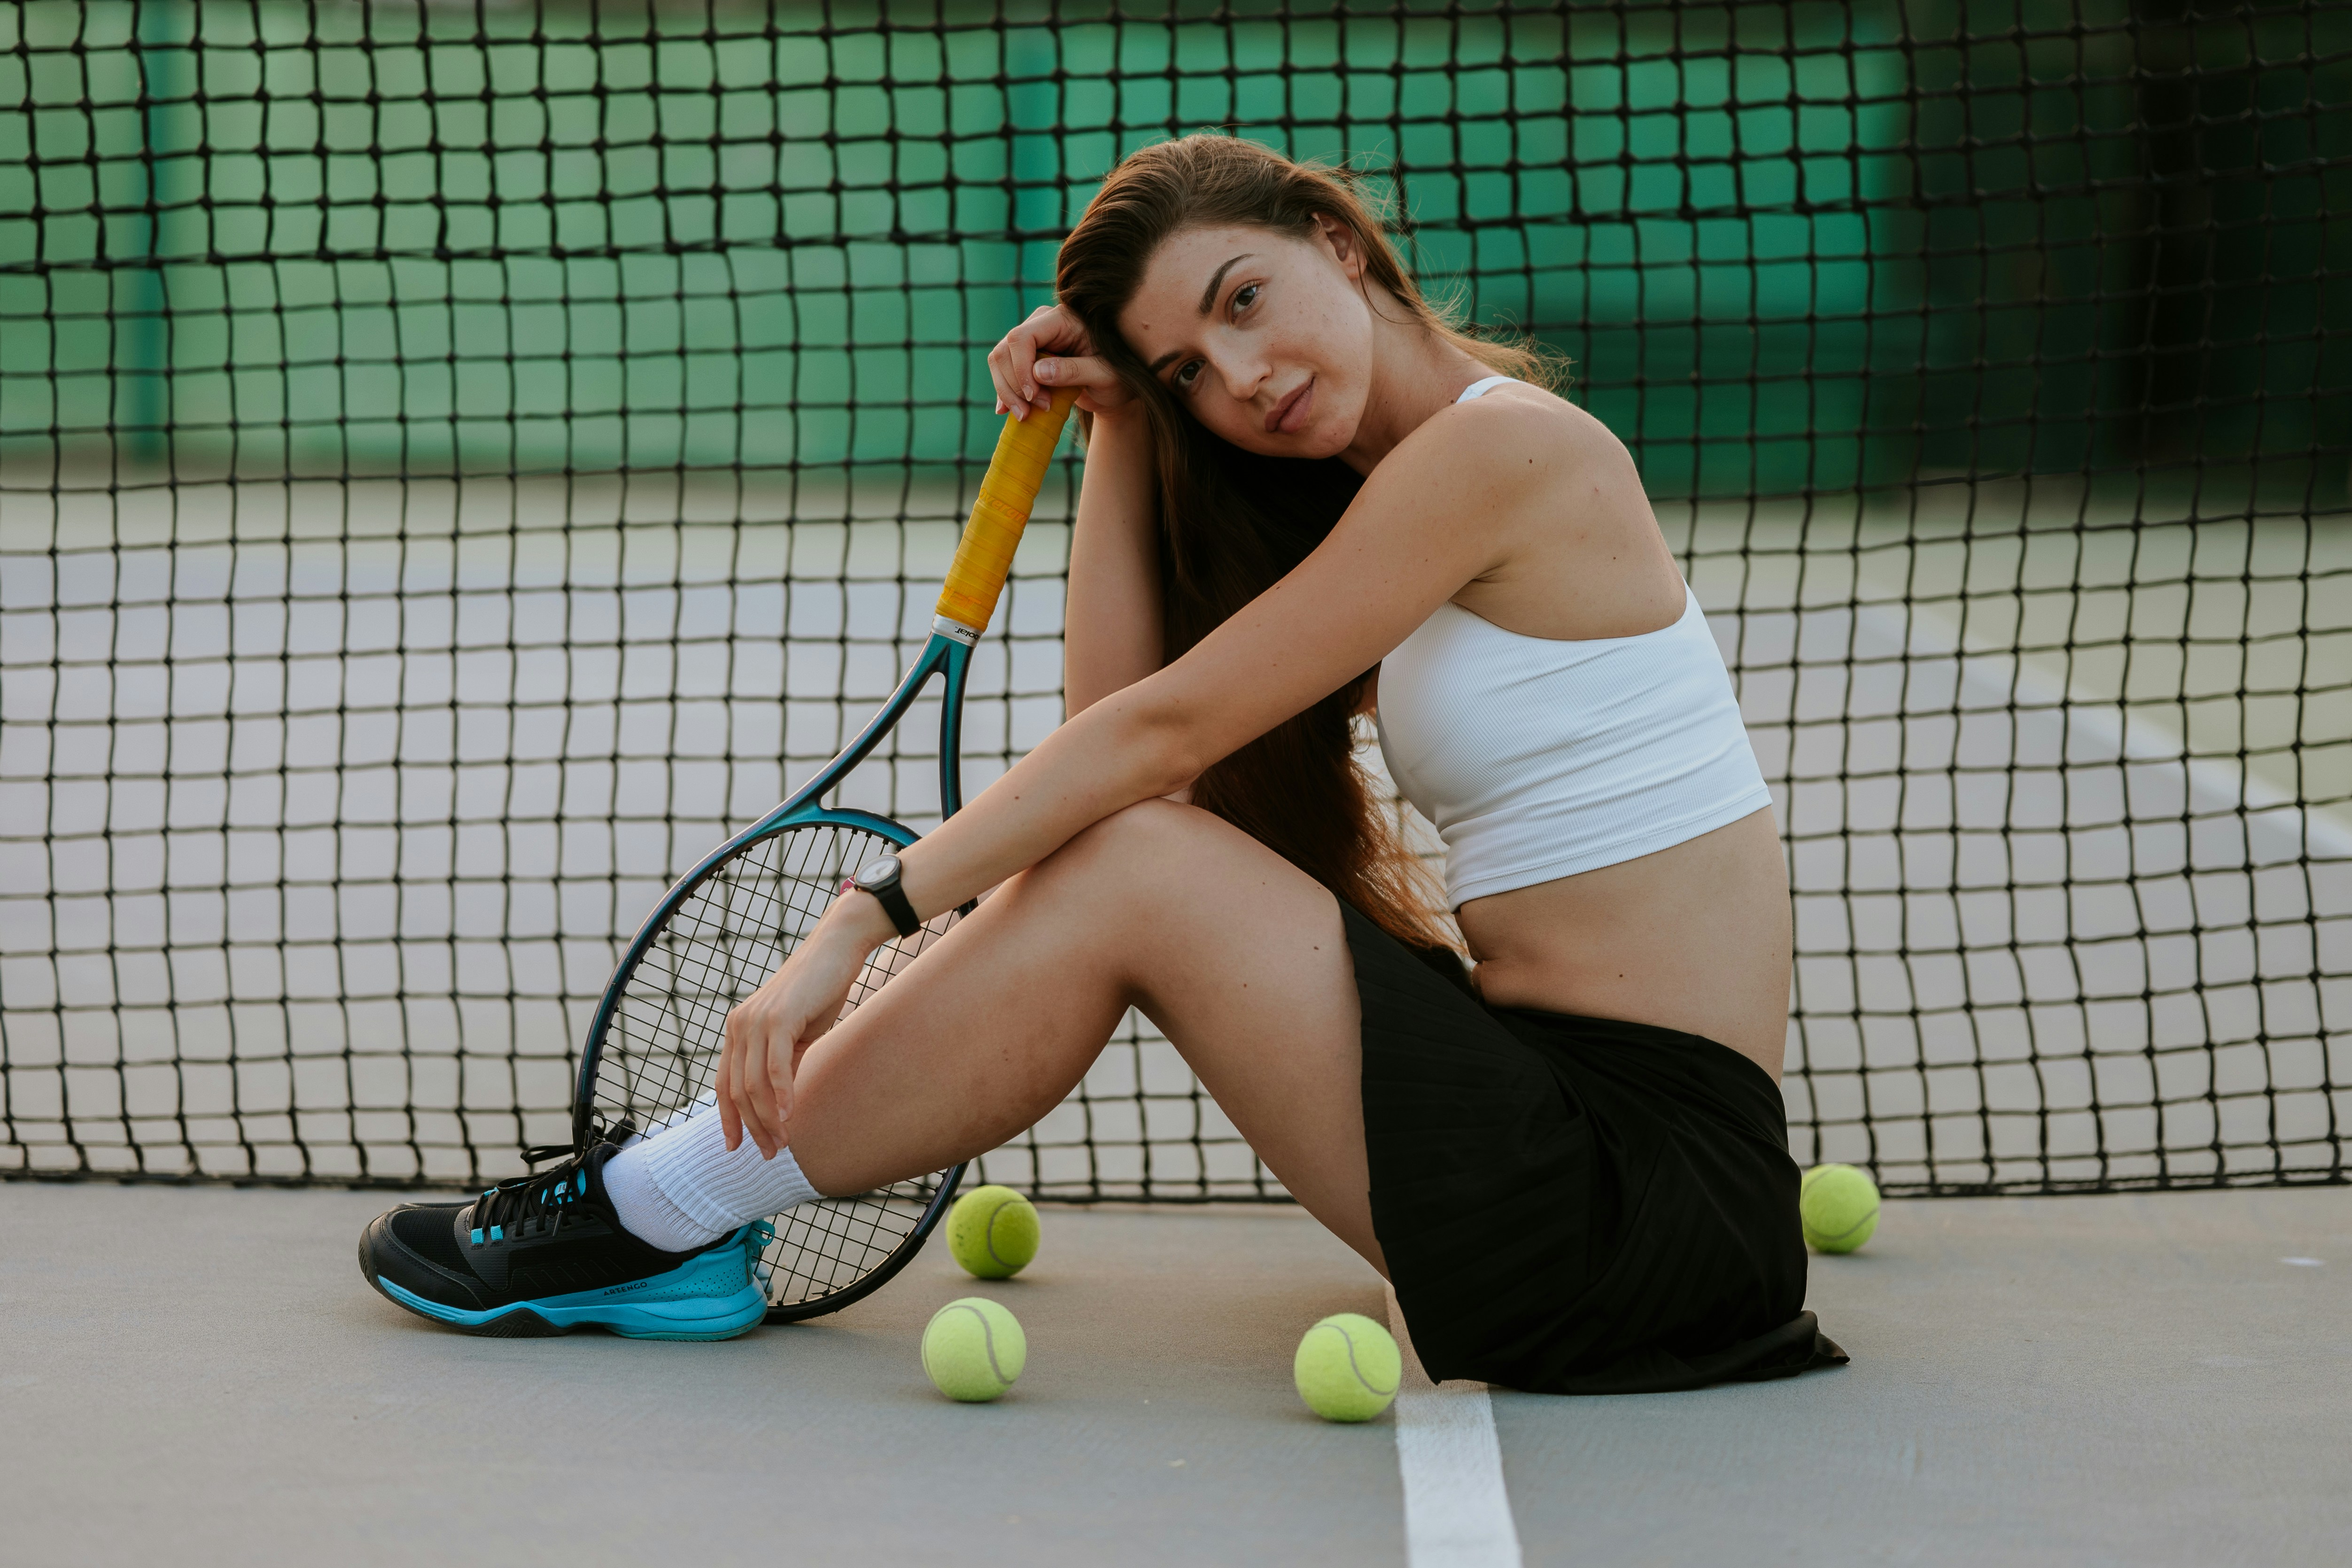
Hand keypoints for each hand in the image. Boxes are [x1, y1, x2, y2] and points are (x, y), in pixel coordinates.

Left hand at [716, 915, 871, 1158]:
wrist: (836, 950)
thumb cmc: (819, 991)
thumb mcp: (795, 1034)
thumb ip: (782, 1064)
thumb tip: (779, 1104)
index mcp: (738, 1030)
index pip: (724, 1084)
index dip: (728, 1120)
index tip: (736, 1148)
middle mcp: (739, 1025)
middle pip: (736, 1091)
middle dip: (752, 1128)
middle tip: (771, 1153)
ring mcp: (756, 1020)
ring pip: (753, 1085)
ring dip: (768, 1120)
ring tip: (783, 1143)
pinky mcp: (778, 1018)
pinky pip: (775, 1068)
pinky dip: (782, 1096)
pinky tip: (792, 1116)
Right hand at [987, 303, 1134, 420]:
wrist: (1117, 387)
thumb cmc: (1119, 377)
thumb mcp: (1104, 376)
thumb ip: (1074, 371)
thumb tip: (1037, 373)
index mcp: (1062, 319)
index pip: (1022, 338)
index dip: (1020, 370)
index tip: (1034, 398)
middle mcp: (1042, 324)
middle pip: (1005, 350)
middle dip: (1014, 385)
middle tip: (1037, 410)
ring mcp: (1032, 340)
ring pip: (999, 361)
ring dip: (1008, 392)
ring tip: (1027, 415)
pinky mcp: (1027, 357)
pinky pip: (1003, 371)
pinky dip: (1004, 392)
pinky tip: (1007, 411)